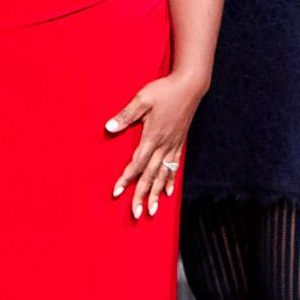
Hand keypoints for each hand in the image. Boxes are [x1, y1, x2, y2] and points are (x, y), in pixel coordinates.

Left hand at [106, 72, 206, 220]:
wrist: (190, 86)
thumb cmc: (164, 90)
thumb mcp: (142, 99)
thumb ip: (126, 115)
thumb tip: (109, 128)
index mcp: (153, 136)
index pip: (137, 163)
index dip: (126, 178)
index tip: (117, 191)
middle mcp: (164, 145)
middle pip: (150, 175)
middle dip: (142, 195)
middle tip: (136, 213)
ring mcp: (173, 145)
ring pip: (163, 175)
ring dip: (156, 193)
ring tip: (152, 210)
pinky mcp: (180, 143)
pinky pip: (174, 167)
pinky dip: (170, 180)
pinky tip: (168, 192)